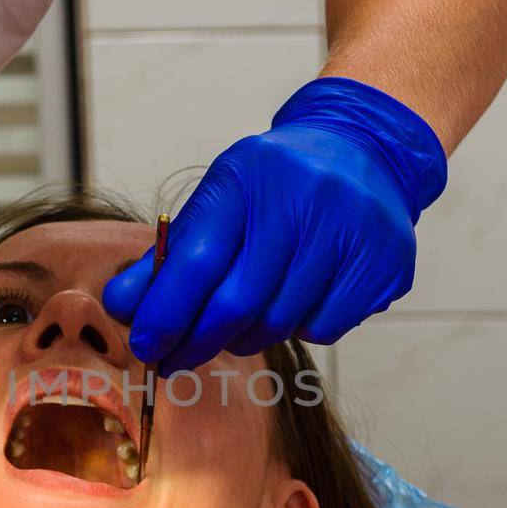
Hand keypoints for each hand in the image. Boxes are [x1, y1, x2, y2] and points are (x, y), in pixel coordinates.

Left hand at [102, 77, 446, 375]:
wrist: (364, 148)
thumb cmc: (277, 184)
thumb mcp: (219, 200)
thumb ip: (170, 256)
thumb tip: (122, 309)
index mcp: (246, 178)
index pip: (195, 262)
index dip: (165, 314)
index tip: (146, 347)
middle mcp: (302, 199)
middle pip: (238, 303)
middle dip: (199, 340)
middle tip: (178, 359)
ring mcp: (350, 229)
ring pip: (280, 322)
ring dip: (249, 337)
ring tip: (243, 323)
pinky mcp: (384, 261)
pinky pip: (325, 328)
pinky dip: (301, 329)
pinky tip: (299, 301)